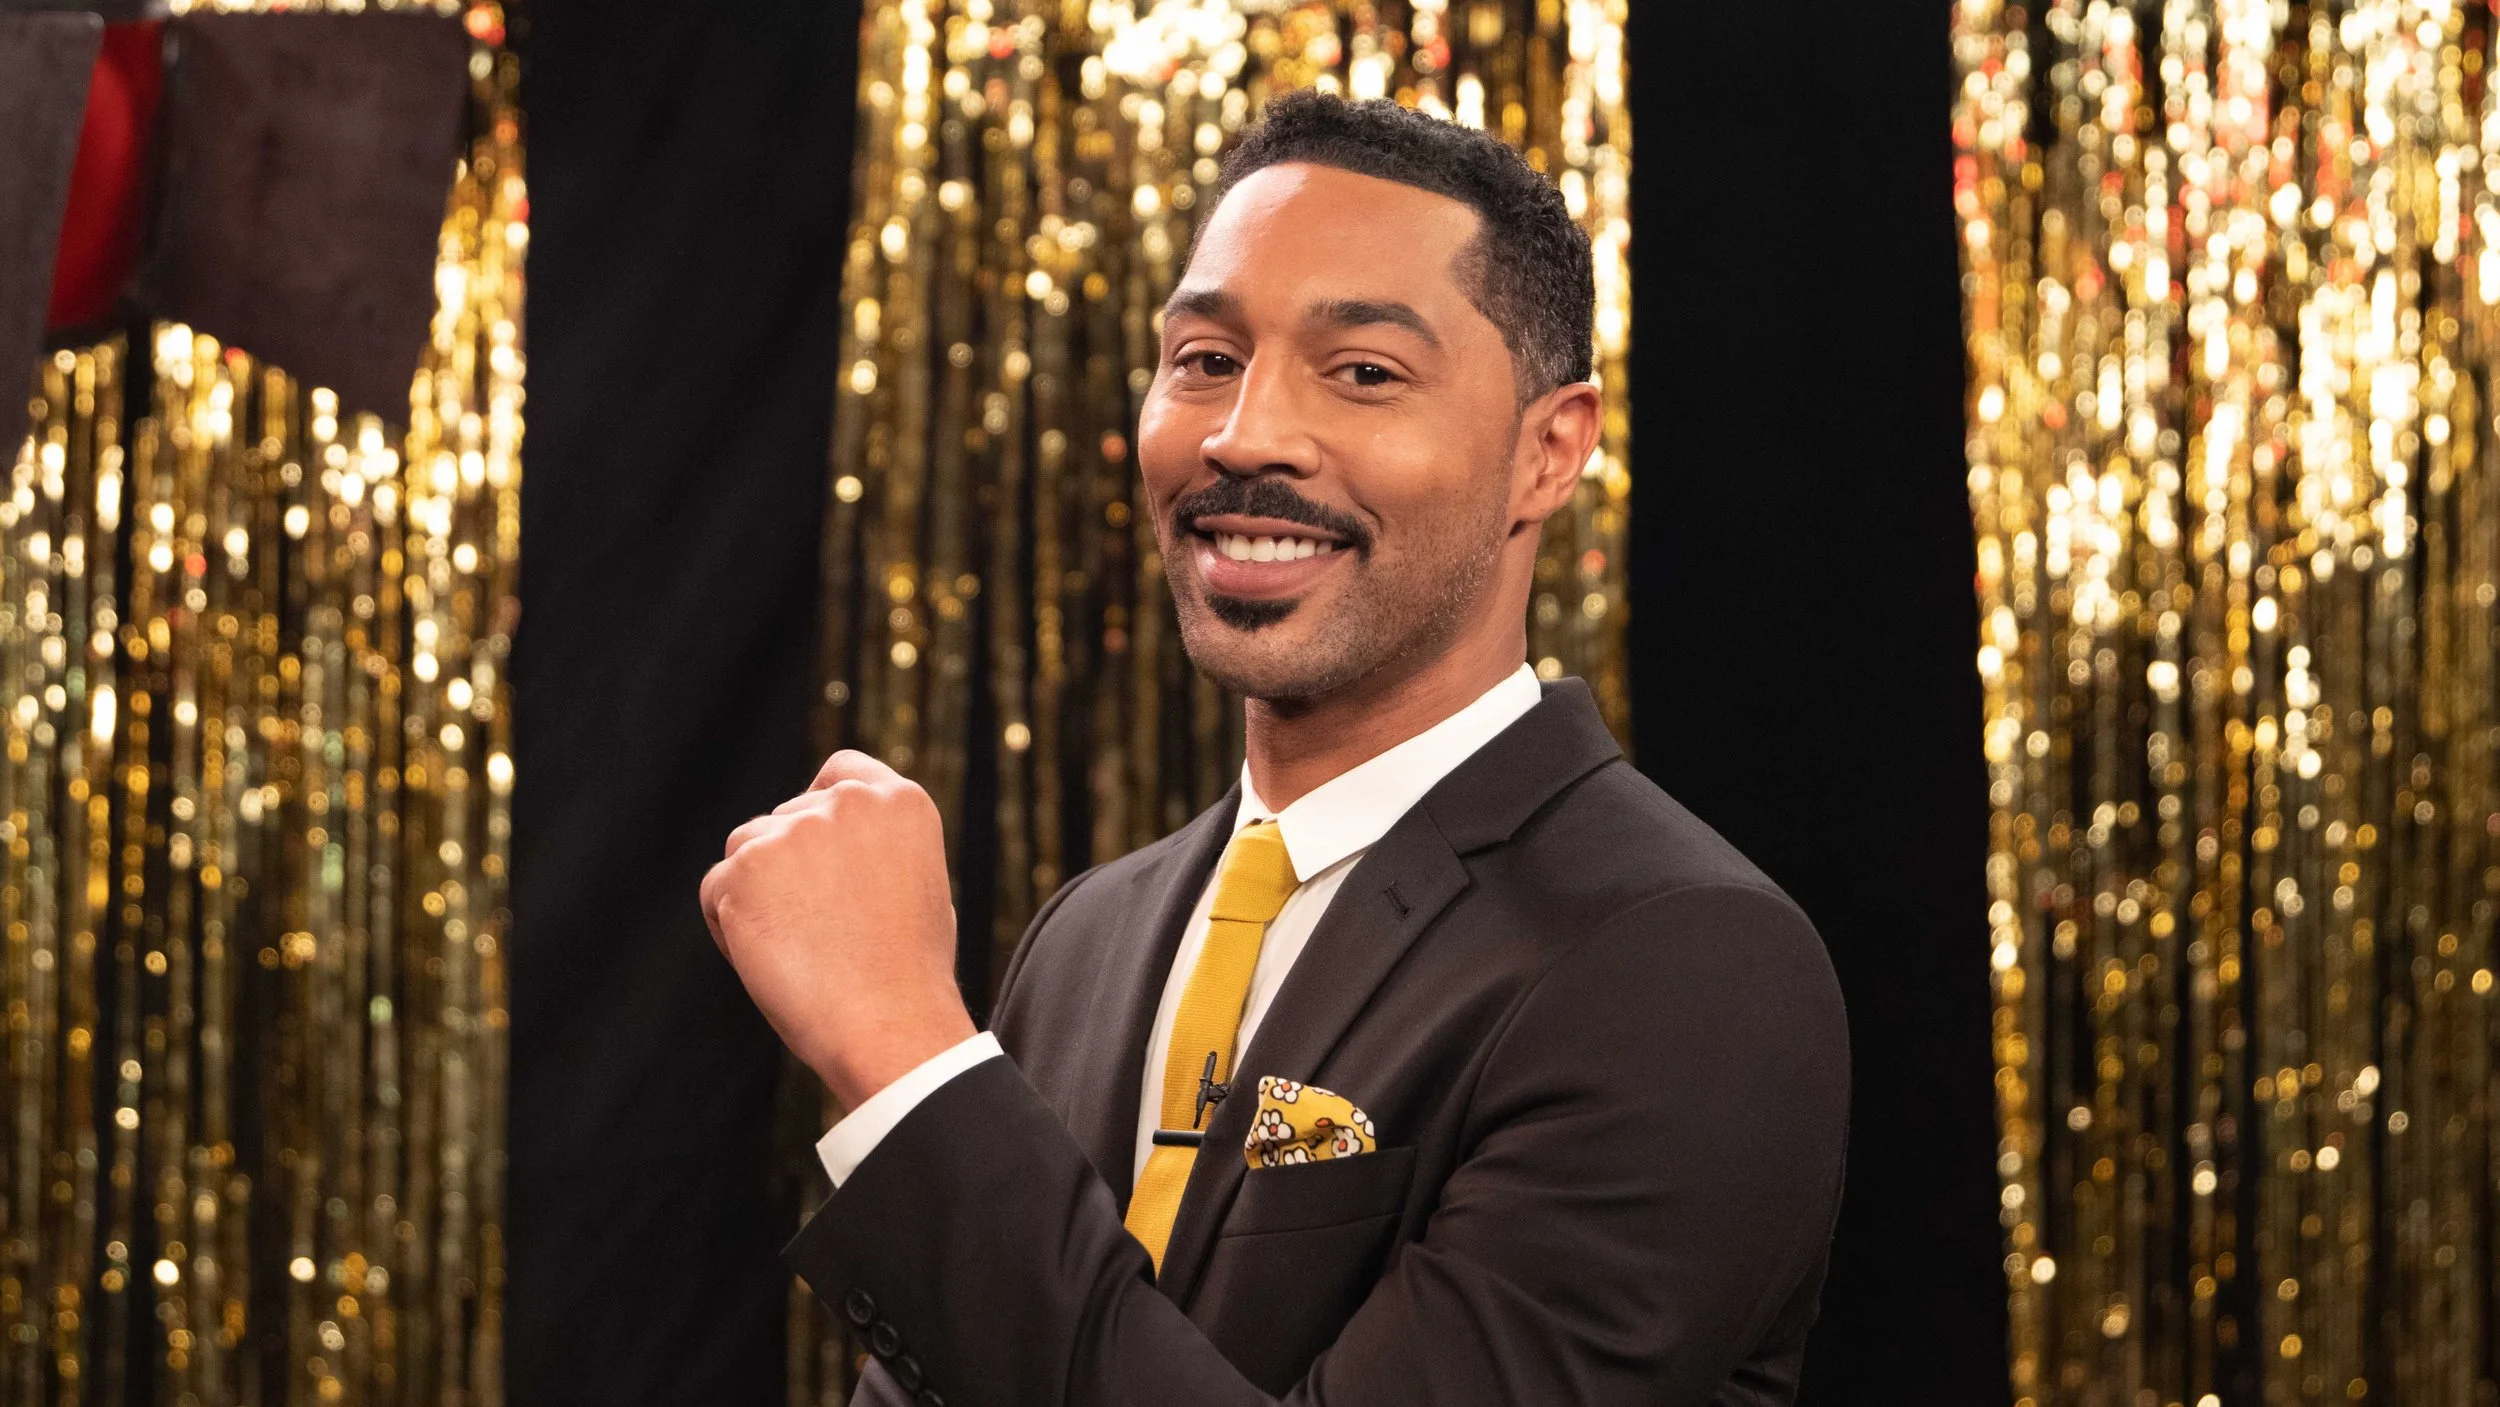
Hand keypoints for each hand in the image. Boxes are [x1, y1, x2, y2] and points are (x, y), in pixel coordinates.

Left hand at [700, 751, 976, 1109]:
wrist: (889, 1024)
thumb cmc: (907, 974)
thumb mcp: (917, 887)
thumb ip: (875, 850)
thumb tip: (829, 847)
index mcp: (900, 803)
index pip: (841, 772)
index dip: (819, 802)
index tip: (811, 837)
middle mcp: (847, 803)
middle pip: (785, 819)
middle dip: (786, 866)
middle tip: (816, 934)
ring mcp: (793, 830)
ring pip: (745, 850)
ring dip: (755, 893)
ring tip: (798, 952)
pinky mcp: (745, 866)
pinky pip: (716, 889)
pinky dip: (728, 926)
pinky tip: (771, 961)